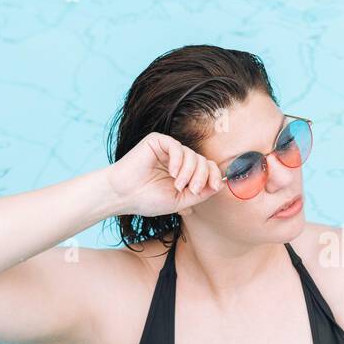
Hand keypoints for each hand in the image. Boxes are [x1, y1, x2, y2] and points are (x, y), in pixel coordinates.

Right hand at [106, 132, 222, 216]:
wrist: (123, 195)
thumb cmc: (148, 199)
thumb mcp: (180, 201)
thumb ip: (200, 193)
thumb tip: (220, 185)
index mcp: (185, 173)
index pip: (207, 168)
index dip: (214, 175)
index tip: (215, 186)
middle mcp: (179, 160)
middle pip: (203, 161)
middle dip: (202, 176)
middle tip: (192, 190)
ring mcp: (168, 150)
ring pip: (192, 155)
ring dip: (188, 172)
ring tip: (177, 185)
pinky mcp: (158, 142)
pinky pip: (176, 147)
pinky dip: (178, 161)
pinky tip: (171, 173)